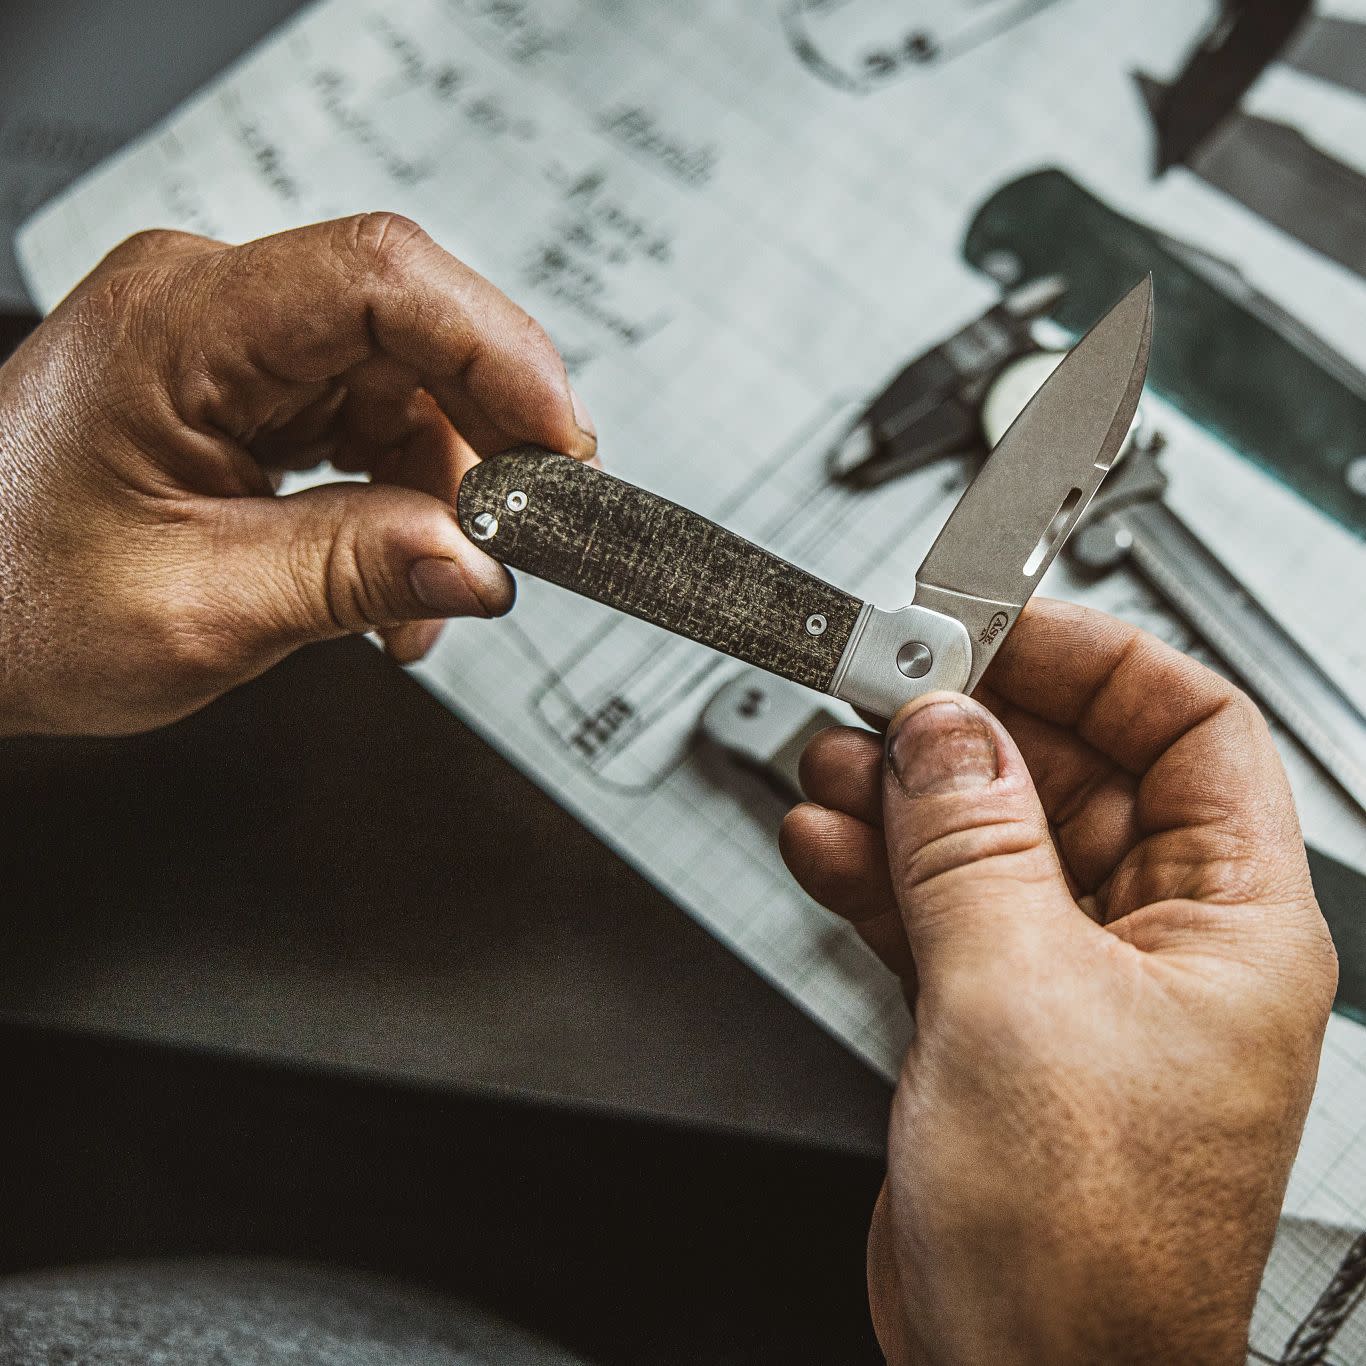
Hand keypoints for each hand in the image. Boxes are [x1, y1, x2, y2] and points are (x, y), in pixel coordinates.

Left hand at [0, 214, 595, 735]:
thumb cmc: (11, 602)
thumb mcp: (200, 608)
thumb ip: (353, 575)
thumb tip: (481, 565)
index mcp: (181, 324)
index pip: (379, 280)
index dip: (496, 350)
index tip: (560, 444)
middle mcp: (212, 311)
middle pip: (410, 335)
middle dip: (483, 443)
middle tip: (523, 537)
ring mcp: (233, 350)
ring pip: (402, 392)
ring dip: (440, 499)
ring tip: (422, 603)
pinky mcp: (248, 395)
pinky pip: (366, 428)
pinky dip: (400, 508)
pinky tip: (392, 582)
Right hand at [780, 599, 1335, 1364]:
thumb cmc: (1087, 1244)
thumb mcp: (1017, 997)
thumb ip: (970, 844)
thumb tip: (941, 730)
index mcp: (1227, 922)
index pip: (1188, 728)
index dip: (1091, 661)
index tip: (995, 629)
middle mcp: (1156, 941)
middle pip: (1069, 775)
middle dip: (971, 729)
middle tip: (882, 693)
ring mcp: (1066, 979)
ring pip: (988, 839)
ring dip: (907, 797)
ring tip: (835, 766)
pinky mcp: (991, 1018)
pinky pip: (936, 907)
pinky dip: (876, 870)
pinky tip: (825, 843)